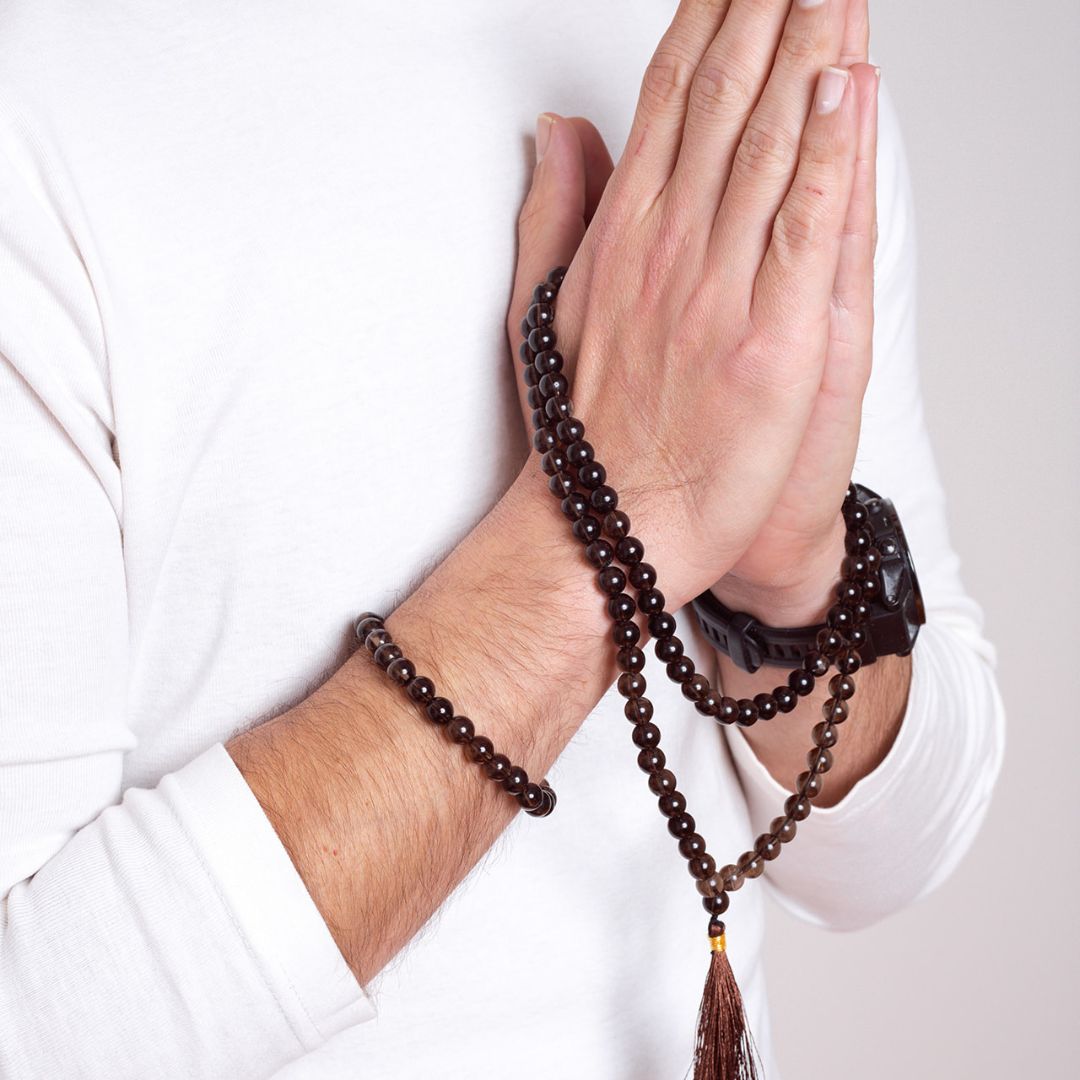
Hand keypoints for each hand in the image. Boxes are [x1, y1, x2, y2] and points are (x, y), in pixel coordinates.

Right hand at [506, 0, 878, 614]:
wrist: (612, 528)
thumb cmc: (592, 432)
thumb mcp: (550, 308)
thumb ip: (556, 212)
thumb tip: (559, 133)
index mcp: (624, 235)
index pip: (674, 98)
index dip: (711, 17)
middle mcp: (669, 246)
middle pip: (728, 98)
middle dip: (769, 7)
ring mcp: (717, 288)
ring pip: (772, 143)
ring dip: (809, 48)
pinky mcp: (768, 339)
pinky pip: (802, 226)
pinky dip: (829, 150)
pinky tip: (844, 83)